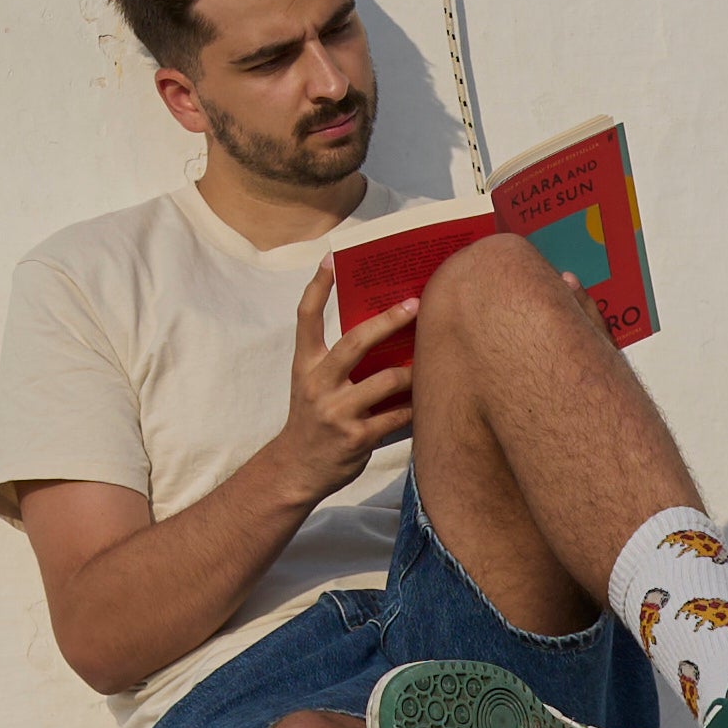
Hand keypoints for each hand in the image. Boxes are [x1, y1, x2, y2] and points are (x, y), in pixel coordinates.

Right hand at [286, 268, 413, 491]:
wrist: (296, 468)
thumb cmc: (313, 418)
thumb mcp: (312, 384)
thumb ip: (336, 361)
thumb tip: (383, 331)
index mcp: (306, 365)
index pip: (306, 317)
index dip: (317, 287)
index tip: (331, 259)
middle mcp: (318, 384)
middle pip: (355, 342)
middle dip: (387, 321)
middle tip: (414, 303)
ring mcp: (337, 411)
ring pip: (385, 380)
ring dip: (412, 371)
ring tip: (431, 361)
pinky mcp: (356, 437)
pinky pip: (396, 417)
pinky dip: (414, 408)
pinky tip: (429, 402)